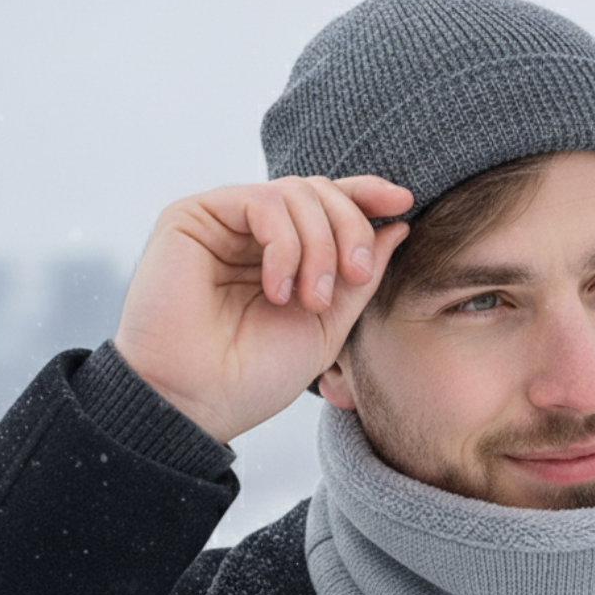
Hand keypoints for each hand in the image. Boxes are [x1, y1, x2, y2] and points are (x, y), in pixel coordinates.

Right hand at [113, 176, 411, 440]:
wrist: (197, 403)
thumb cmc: (253, 377)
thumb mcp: (327, 327)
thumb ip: (359, 278)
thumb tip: (397, 224)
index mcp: (283, 255)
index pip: (328, 206)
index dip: (366, 196)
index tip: (403, 203)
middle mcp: (251, 233)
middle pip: (320, 192)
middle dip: (350, 229)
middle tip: (355, 276)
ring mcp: (222, 222)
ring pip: (296, 192)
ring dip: (319, 245)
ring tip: (310, 301)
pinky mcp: (191, 217)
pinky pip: (261, 201)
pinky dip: (284, 243)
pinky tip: (277, 289)